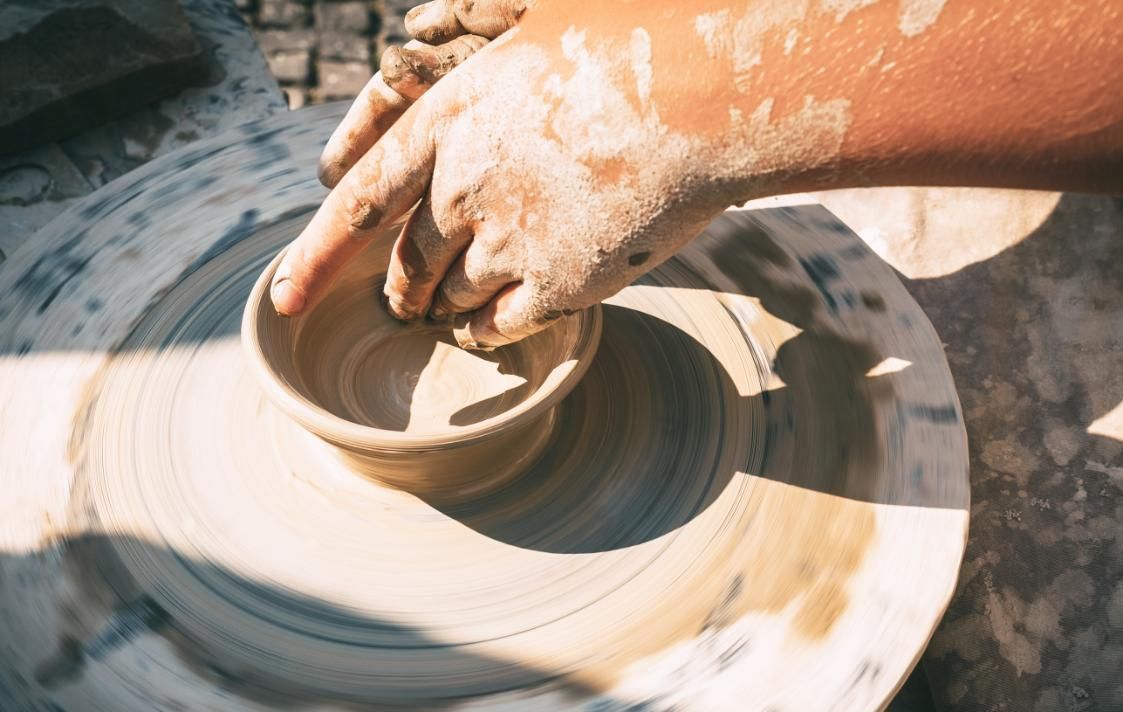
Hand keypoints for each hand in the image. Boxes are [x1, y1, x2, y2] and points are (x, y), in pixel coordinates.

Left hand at [273, 1, 735, 347]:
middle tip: (397, 301)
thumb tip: (421, 27)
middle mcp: (465, 189)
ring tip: (439, 315)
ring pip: (450, 296)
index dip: (315, 255)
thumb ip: (470, 37)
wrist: (706, 94)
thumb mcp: (531, 23)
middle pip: (406, 261)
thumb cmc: (626, 42)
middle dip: (396, 287)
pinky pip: (500, 323)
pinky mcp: (561, 282)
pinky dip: (482, 330)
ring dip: (439, 308)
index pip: (358, 202)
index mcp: (448, 123)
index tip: (281, 298)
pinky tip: (482, 330)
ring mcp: (511, 241)